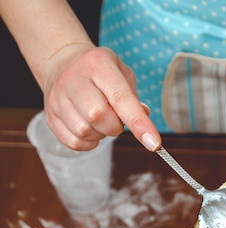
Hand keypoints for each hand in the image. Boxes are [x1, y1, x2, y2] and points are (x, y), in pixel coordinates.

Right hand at [43, 44, 160, 150]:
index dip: (139, 124)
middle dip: (114, 126)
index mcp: (97, 65)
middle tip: (114, 118)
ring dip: (100, 134)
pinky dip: (88, 143)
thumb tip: (144, 122)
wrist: (62, 63)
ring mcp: (57, 98)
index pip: (121, 98)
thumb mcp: (121, 72)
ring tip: (100, 121)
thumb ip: (134, 98)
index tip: (155, 144)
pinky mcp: (50, 116)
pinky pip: (73, 142)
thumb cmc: (99, 72)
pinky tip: (90, 129)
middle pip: (98, 116)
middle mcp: (74, 79)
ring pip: (84, 131)